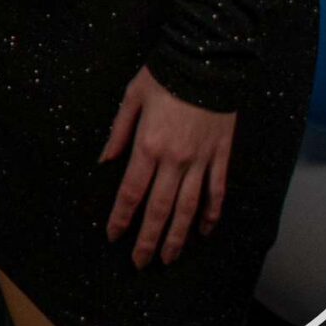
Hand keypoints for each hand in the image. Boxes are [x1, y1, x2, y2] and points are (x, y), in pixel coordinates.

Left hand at [102, 66, 235, 266]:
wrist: (208, 62)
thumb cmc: (164, 77)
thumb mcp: (131, 98)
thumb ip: (118, 133)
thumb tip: (104, 161)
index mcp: (148, 147)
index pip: (131, 193)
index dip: (122, 218)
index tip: (114, 237)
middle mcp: (175, 160)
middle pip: (159, 209)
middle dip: (148, 239)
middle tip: (140, 262)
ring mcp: (201, 161)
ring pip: (188, 208)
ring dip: (177, 236)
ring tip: (168, 257)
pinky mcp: (221, 157)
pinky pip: (217, 192)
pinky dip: (211, 214)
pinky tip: (204, 231)